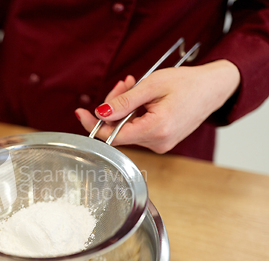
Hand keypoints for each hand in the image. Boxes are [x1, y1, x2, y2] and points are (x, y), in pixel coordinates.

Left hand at [75, 60, 239, 152]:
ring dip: (124, 107)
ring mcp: (160, 144)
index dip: (94, 125)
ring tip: (133, 85)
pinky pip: (137, 129)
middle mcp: (158, 143)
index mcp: (156, 130)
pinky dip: (133, 113)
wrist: (214, 88)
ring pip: (126, 129)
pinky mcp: (161, 140)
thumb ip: (124, 101)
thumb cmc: (187, 83)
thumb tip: (100, 113)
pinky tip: (139, 97)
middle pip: (118, 131)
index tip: (80, 113)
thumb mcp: (151, 86)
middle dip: (113, 107)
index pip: (113, 136)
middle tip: (122, 84)